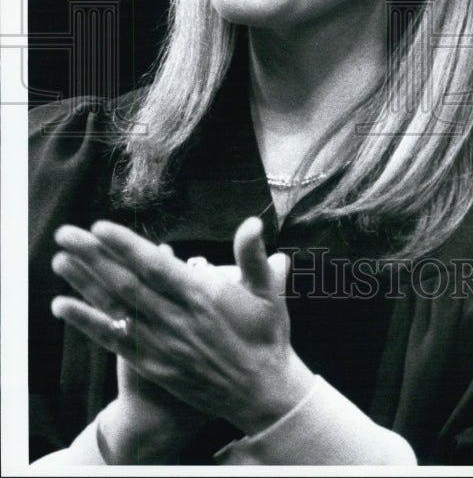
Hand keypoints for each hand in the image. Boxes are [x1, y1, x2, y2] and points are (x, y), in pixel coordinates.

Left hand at [51, 217, 314, 435]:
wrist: (261, 393)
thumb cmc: (266, 337)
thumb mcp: (269, 292)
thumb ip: (254, 256)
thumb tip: (252, 222)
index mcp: (202, 297)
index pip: (155, 267)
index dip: (126, 246)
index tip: (100, 228)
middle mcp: (176, 320)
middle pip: (126, 283)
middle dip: (93, 256)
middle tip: (67, 234)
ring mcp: (161, 343)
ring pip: (115, 308)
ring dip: (84, 283)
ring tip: (59, 260)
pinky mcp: (152, 363)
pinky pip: (113, 340)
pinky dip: (87, 322)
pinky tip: (63, 306)